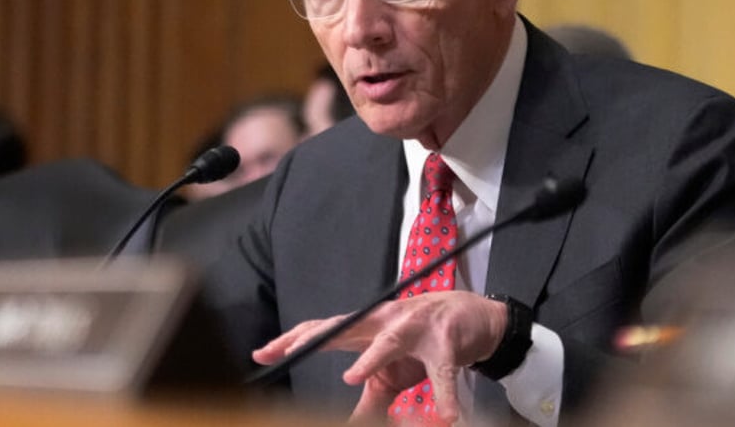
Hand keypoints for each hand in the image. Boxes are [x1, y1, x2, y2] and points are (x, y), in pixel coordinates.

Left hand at [253, 291, 507, 423]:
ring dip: (372, 358)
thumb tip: (346, 423)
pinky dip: (446, 394)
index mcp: (368, 330)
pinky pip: (444, 371)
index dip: (294, 339)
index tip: (262, 352)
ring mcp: (416, 328)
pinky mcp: (446, 342)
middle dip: (316, 336)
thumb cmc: (425, 342)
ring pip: (390, 341)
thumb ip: (368, 395)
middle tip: (290, 350)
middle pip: (345, 326)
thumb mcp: (393, 373)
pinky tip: (447, 415)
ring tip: (353, 377)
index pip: (325, 331)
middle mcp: (386, 322)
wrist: (472, 317)